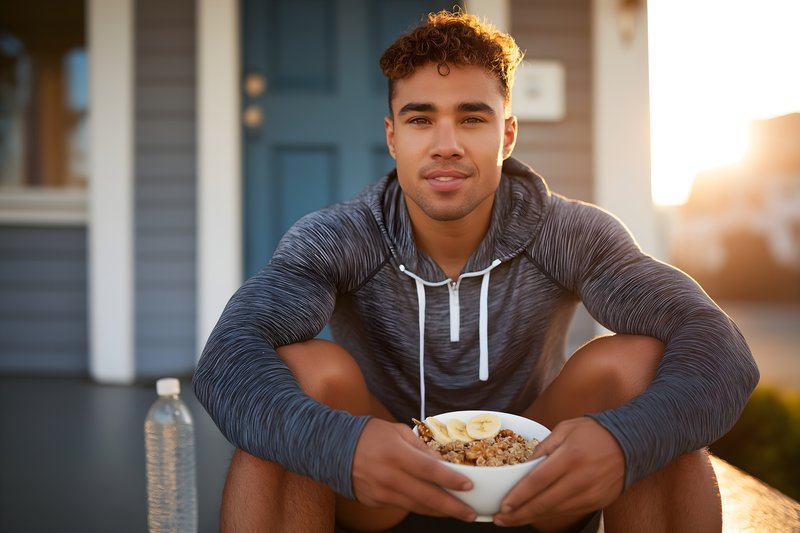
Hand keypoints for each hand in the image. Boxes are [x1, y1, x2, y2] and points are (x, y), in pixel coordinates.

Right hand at [351, 418, 476, 520]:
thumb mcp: (397, 432)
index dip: (451, 480)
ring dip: (439, 511)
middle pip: (427, 496)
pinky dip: (420, 507)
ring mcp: (381, 492)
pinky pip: (403, 506)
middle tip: (470, 513)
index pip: (430, 470)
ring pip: (417, 506)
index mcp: (397, 454)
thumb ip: (421, 448)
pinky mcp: (375, 501)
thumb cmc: (369, 435)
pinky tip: (433, 507)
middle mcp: (390, 476)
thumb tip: (442, 463)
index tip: (469, 486)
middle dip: (452, 507)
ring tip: (458, 512)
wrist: (334, 448)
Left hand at [493, 417, 624, 526]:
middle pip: (543, 503)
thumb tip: (525, 464)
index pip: (537, 482)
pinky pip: (569, 511)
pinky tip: (536, 513)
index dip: (518, 496)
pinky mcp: (598, 502)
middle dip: (519, 514)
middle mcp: (580, 479)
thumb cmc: (595, 432)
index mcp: (569, 457)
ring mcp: (590, 494)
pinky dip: (550, 513)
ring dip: (532, 517)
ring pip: (555, 511)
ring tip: (513, 518)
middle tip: (500, 519)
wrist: (631, 443)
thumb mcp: (565, 429)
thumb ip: (543, 446)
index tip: (503, 505)